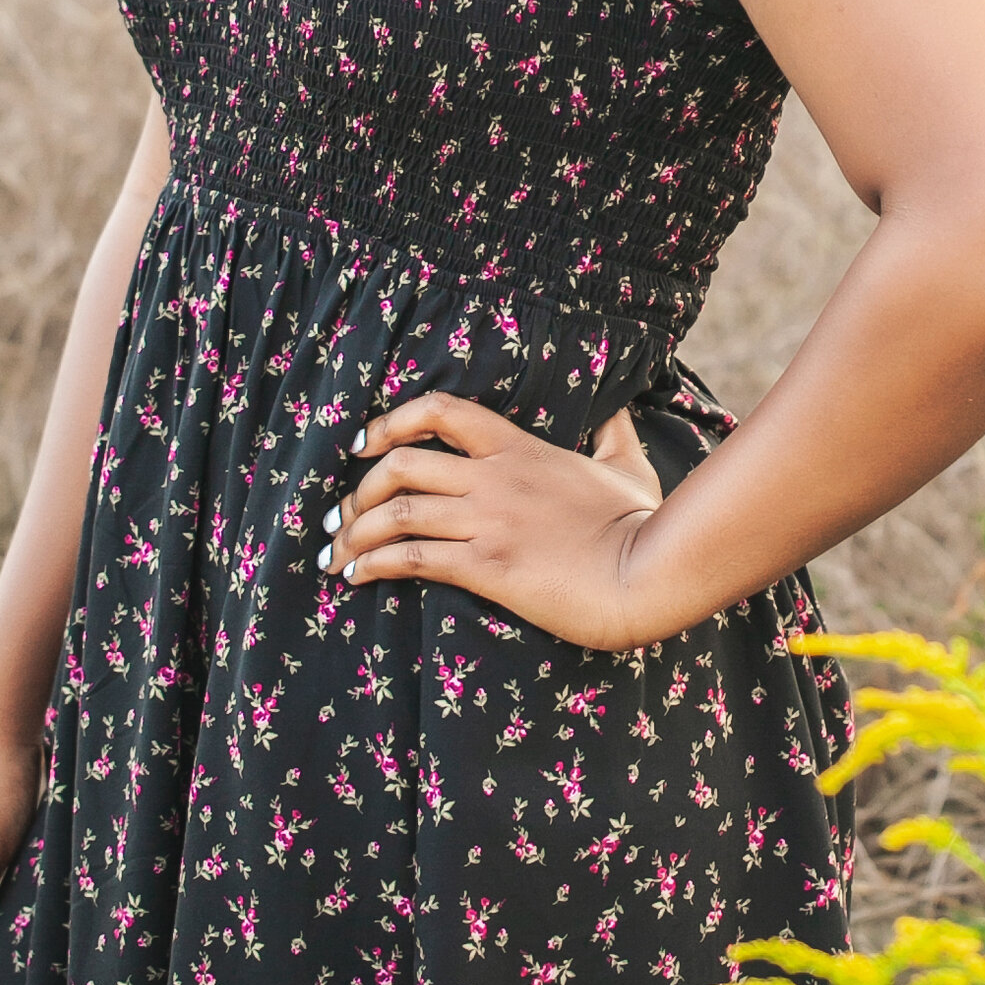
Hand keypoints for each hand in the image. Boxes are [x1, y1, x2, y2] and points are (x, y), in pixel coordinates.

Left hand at [325, 395, 674, 650]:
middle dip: (358, 490)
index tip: (362, 444)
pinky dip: (374, 565)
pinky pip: (412, 559)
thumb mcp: (628, 464)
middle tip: (340, 516)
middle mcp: (495, 478)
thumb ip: (613, 431)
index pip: (440, 411)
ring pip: (396, 514)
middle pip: (400, 465)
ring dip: (354, 534)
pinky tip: (358, 578)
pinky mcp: (488, 567)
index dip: (390, 422)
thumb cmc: (642, 522)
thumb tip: (616, 406)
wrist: (648, 573)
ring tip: (336, 555)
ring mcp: (489, 522)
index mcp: (520, 448)